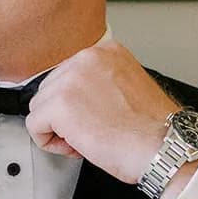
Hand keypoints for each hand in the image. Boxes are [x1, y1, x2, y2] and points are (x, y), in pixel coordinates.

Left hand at [23, 39, 182, 184]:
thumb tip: (81, 100)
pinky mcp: (59, 104)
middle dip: (64, 116)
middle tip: (91, 132)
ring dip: (57, 130)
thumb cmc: (154, 130)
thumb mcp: (128, 88)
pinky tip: (75, 147)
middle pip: (50, 89)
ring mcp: (71, 79)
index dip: (78, 104)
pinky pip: (34, 126)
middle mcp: (87, 58)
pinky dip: (49, 143)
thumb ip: (101, 84)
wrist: (163, 146)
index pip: (69, 76)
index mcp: (106, 51)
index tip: (95, 118)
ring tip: (86, 140)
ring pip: (40, 107)